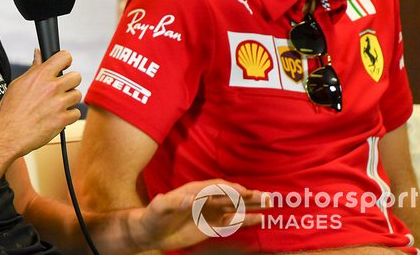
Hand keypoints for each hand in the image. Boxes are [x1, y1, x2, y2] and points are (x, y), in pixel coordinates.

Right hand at [0, 49, 81, 156]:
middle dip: (70, 83)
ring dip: (69, 100)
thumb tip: (38, 54)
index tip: (64, 66)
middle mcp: (52, 87)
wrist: (8, 134)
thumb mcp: (17, 84)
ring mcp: (59, 103)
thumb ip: (33, 69)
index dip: (66, 61)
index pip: (64, 57)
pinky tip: (57, 117)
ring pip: (77, 95)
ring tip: (56, 105)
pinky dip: (69, 116)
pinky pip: (76, 113)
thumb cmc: (9, 111)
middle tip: (61, 90)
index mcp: (40, 75)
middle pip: (76, 77)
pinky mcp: (63, 119)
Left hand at [128, 179, 263, 251]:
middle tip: (266, 195)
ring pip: (235, 207)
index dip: (230, 189)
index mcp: (194, 191)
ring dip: (251, 205)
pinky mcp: (211, 226)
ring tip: (269, 202)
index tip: (244, 192)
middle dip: (248, 195)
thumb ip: (173, 202)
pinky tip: (259, 219)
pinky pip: (231, 223)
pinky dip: (245, 220)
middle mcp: (205, 200)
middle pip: (230, 195)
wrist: (150, 232)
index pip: (216, 187)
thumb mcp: (159, 207)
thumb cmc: (152, 216)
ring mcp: (209, 212)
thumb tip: (190, 198)